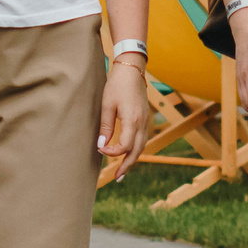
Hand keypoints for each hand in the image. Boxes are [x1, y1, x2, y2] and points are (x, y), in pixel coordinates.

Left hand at [97, 60, 148, 177]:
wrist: (132, 69)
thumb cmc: (117, 85)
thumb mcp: (107, 105)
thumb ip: (105, 127)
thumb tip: (101, 145)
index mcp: (133, 121)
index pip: (125, 146)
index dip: (113, 152)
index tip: (101, 149)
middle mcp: (143, 123)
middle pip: (137, 151)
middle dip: (127, 165)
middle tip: (117, 177)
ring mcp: (146, 121)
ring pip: (142, 146)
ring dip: (132, 159)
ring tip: (122, 170)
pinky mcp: (146, 118)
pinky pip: (143, 139)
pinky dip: (136, 149)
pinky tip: (128, 153)